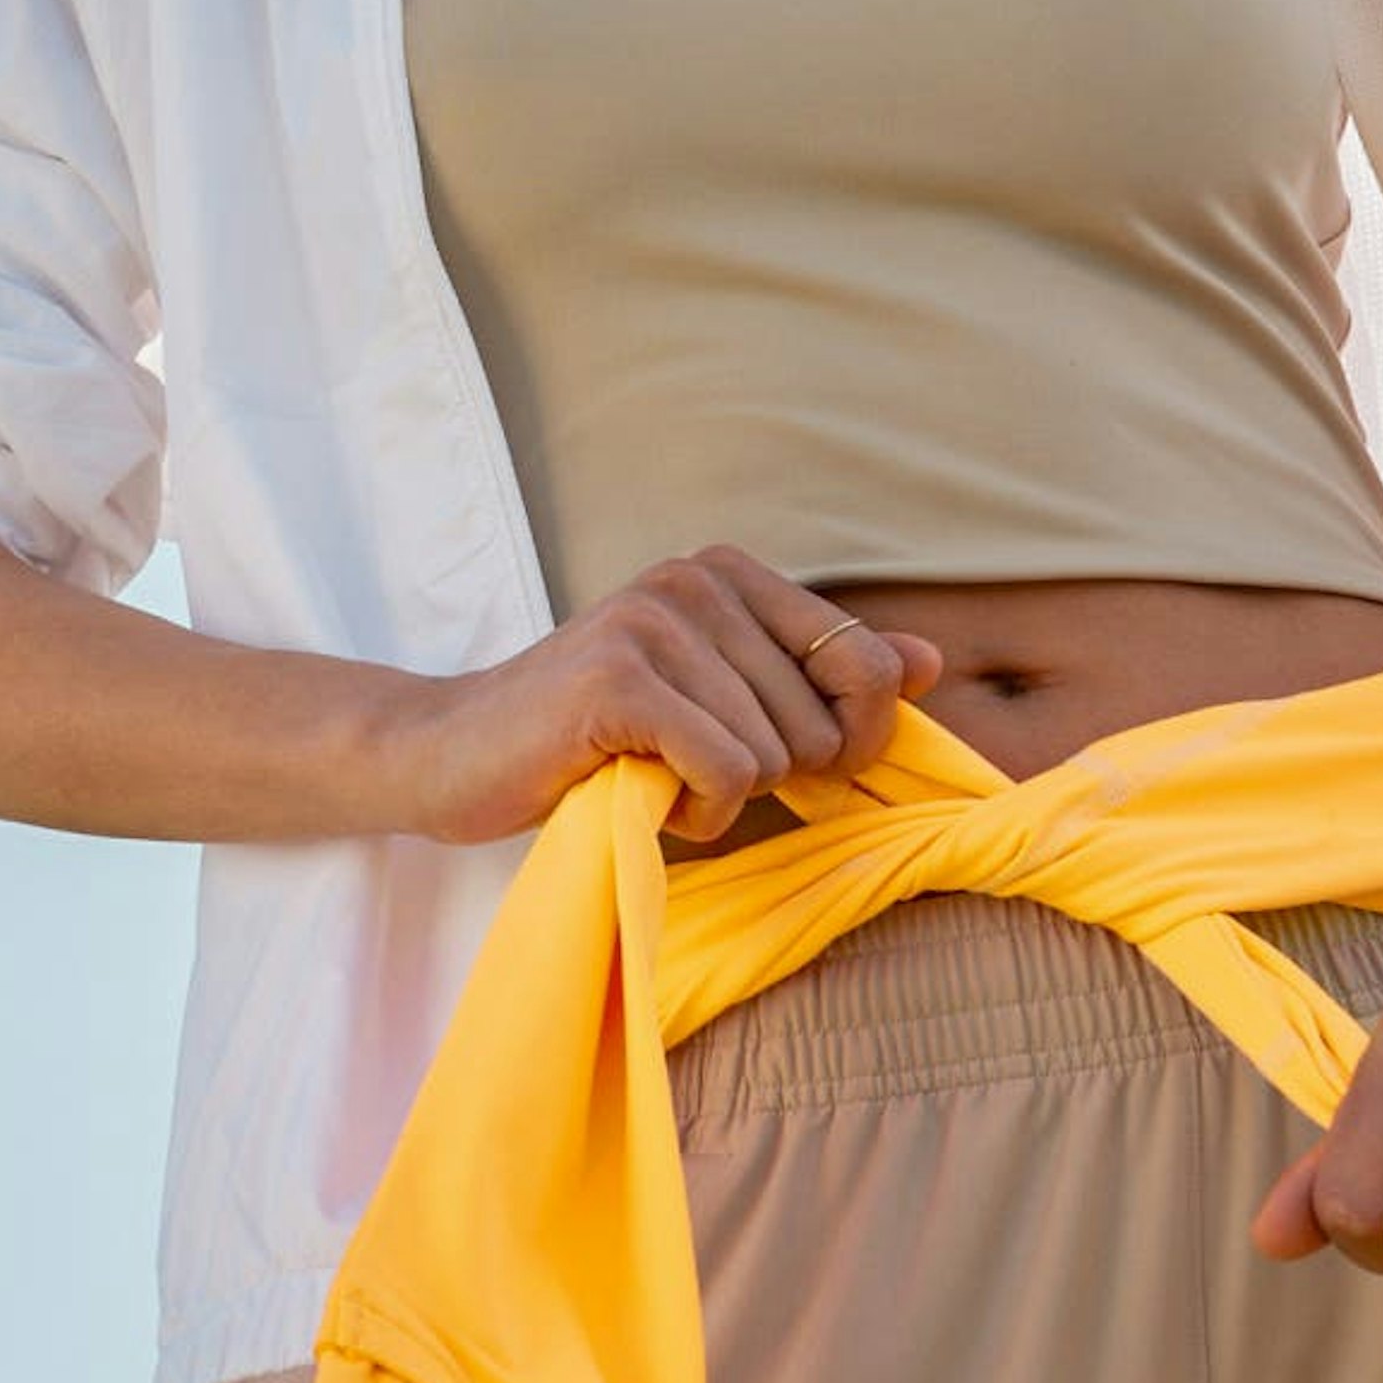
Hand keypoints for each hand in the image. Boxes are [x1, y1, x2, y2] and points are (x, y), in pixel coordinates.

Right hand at [387, 545, 946, 847]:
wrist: (453, 754)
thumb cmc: (594, 736)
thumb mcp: (719, 698)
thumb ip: (823, 675)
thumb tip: (929, 662)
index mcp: (729, 572)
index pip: (863, 657)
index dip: (854, 733)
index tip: (803, 764)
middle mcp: (697, 578)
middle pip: (823, 720)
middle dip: (774, 774)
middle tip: (693, 769)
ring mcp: (656, 619)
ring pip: (774, 753)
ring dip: (724, 798)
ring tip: (656, 776)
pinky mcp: (621, 677)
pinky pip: (727, 772)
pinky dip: (698, 811)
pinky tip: (646, 793)